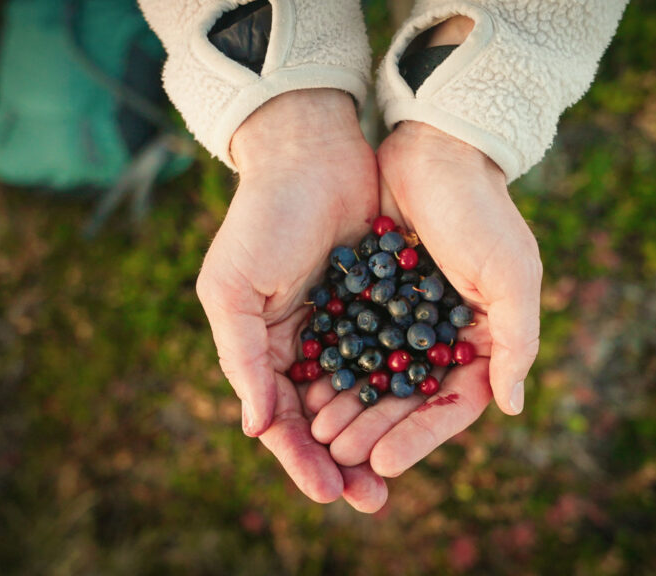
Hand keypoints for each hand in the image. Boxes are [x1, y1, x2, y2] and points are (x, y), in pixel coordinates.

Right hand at [196, 89, 385, 511]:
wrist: (313, 154)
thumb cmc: (264, 220)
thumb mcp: (235, 290)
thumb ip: (244, 358)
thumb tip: (255, 429)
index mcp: (263, 346)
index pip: (281, 419)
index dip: (301, 460)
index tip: (328, 494)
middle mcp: (305, 344)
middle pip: (324, 419)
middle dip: (342, 462)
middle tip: (369, 500)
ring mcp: (345, 326)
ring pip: (362, 396)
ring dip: (375, 435)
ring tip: (392, 476)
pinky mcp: (383, 303)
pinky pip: (393, 356)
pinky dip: (401, 390)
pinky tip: (420, 416)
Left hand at [309, 121, 541, 477]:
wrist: (437, 148)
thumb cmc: (482, 210)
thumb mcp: (512, 273)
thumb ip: (516, 340)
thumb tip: (511, 406)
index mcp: (483, 338)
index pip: (452, 406)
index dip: (419, 438)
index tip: (384, 462)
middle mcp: (444, 336)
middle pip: (408, 400)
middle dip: (375, 429)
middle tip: (342, 455)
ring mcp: (405, 318)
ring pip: (375, 377)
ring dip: (350, 407)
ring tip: (319, 433)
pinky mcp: (372, 296)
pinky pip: (350, 342)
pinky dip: (332, 367)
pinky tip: (307, 390)